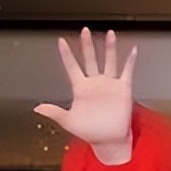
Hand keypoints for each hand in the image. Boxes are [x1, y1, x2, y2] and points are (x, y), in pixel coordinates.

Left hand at [33, 28, 135, 164]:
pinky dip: (130, 61)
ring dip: (109, 48)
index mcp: (81, 88)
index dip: (66, 55)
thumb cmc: (89, 132)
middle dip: (87, 45)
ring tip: (109, 33)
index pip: (72, 67)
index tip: (61, 41)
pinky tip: (132, 50)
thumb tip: (37, 108)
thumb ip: (54, 112)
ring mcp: (109, 84)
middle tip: (84, 30)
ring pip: (109, 61)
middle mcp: (94, 83)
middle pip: (90, 59)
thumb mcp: (69, 122)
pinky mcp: (123, 88)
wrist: (109, 140)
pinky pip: (127, 71)